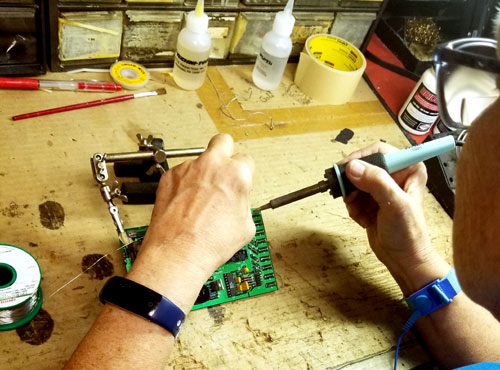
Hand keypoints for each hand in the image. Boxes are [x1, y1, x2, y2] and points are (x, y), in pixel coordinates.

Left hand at [127, 134, 254, 310]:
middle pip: (223, 141)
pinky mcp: (169, 176)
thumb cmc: (210, 242)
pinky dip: (183, 184)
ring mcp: (188, 168)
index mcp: (237, 174)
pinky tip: (185, 204)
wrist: (179, 252)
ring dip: (201, 173)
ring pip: (199, 160)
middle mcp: (212, 164)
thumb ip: (243, 202)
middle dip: (225, 152)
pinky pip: (181, 174)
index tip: (238, 183)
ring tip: (199, 199)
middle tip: (222, 170)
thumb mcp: (246, 226)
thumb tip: (237, 202)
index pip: (246, 160)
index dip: (243, 174)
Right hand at [342, 142, 448, 293]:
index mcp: (408, 168)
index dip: (361, 158)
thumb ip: (376, 183)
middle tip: (349, 195)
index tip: (347, 170)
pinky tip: (364, 219)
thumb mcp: (394, 205)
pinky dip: (353, 208)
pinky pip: (352, 196)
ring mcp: (381, 187)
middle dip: (353, 183)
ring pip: (353, 182)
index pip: (378, 151)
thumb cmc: (408, 233)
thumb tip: (352, 167)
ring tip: (361, 212)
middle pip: (362, 166)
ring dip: (352, 198)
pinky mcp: (371, 199)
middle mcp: (395, 174)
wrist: (403, 258)